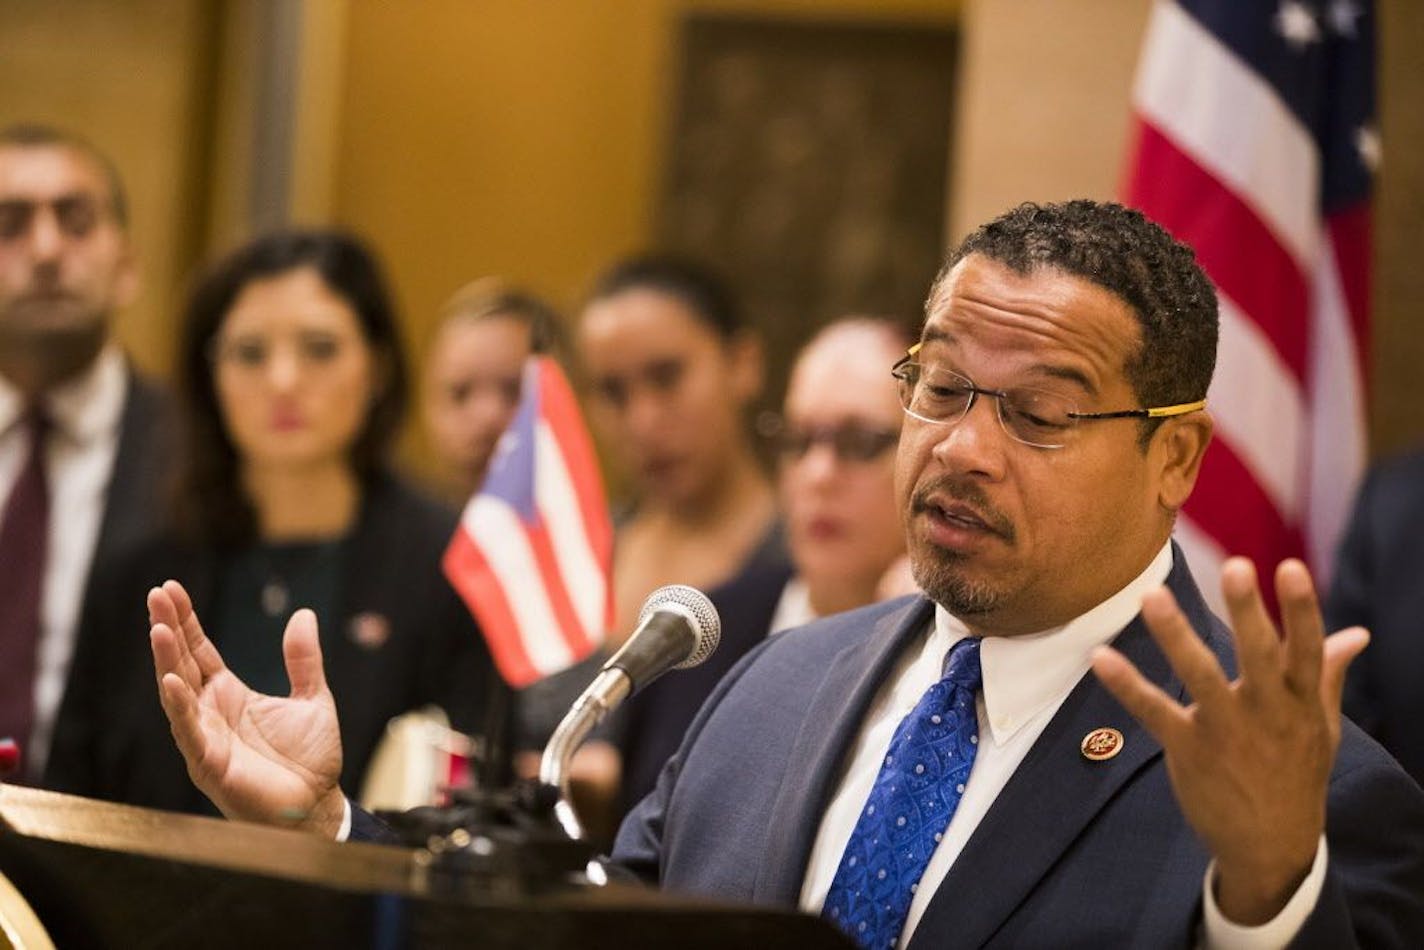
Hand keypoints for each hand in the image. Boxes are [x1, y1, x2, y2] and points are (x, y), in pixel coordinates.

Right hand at [148, 580, 345, 836]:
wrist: (318, 806)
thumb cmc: (311, 760)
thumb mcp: (313, 698)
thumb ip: (303, 659)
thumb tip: (304, 614)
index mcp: (229, 695)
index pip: (200, 651)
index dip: (185, 621)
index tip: (170, 589)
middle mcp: (210, 713)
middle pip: (182, 664)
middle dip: (168, 629)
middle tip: (156, 594)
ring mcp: (205, 738)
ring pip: (177, 694)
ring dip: (167, 662)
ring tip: (157, 629)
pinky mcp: (209, 764)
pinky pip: (189, 731)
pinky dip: (179, 706)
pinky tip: (171, 681)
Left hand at [1091, 558, 1368, 925]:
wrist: (1271, 847)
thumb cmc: (1295, 774)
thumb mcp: (1321, 726)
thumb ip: (1328, 673)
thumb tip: (1357, 633)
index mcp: (1300, 701)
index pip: (1306, 648)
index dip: (1301, 609)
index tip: (1289, 567)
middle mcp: (1266, 712)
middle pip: (1258, 655)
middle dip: (1247, 613)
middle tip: (1234, 566)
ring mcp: (1225, 731)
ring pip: (1199, 676)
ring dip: (1175, 636)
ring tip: (1151, 596)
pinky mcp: (1188, 749)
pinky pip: (1154, 712)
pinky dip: (1127, 686)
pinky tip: (1101, 658)